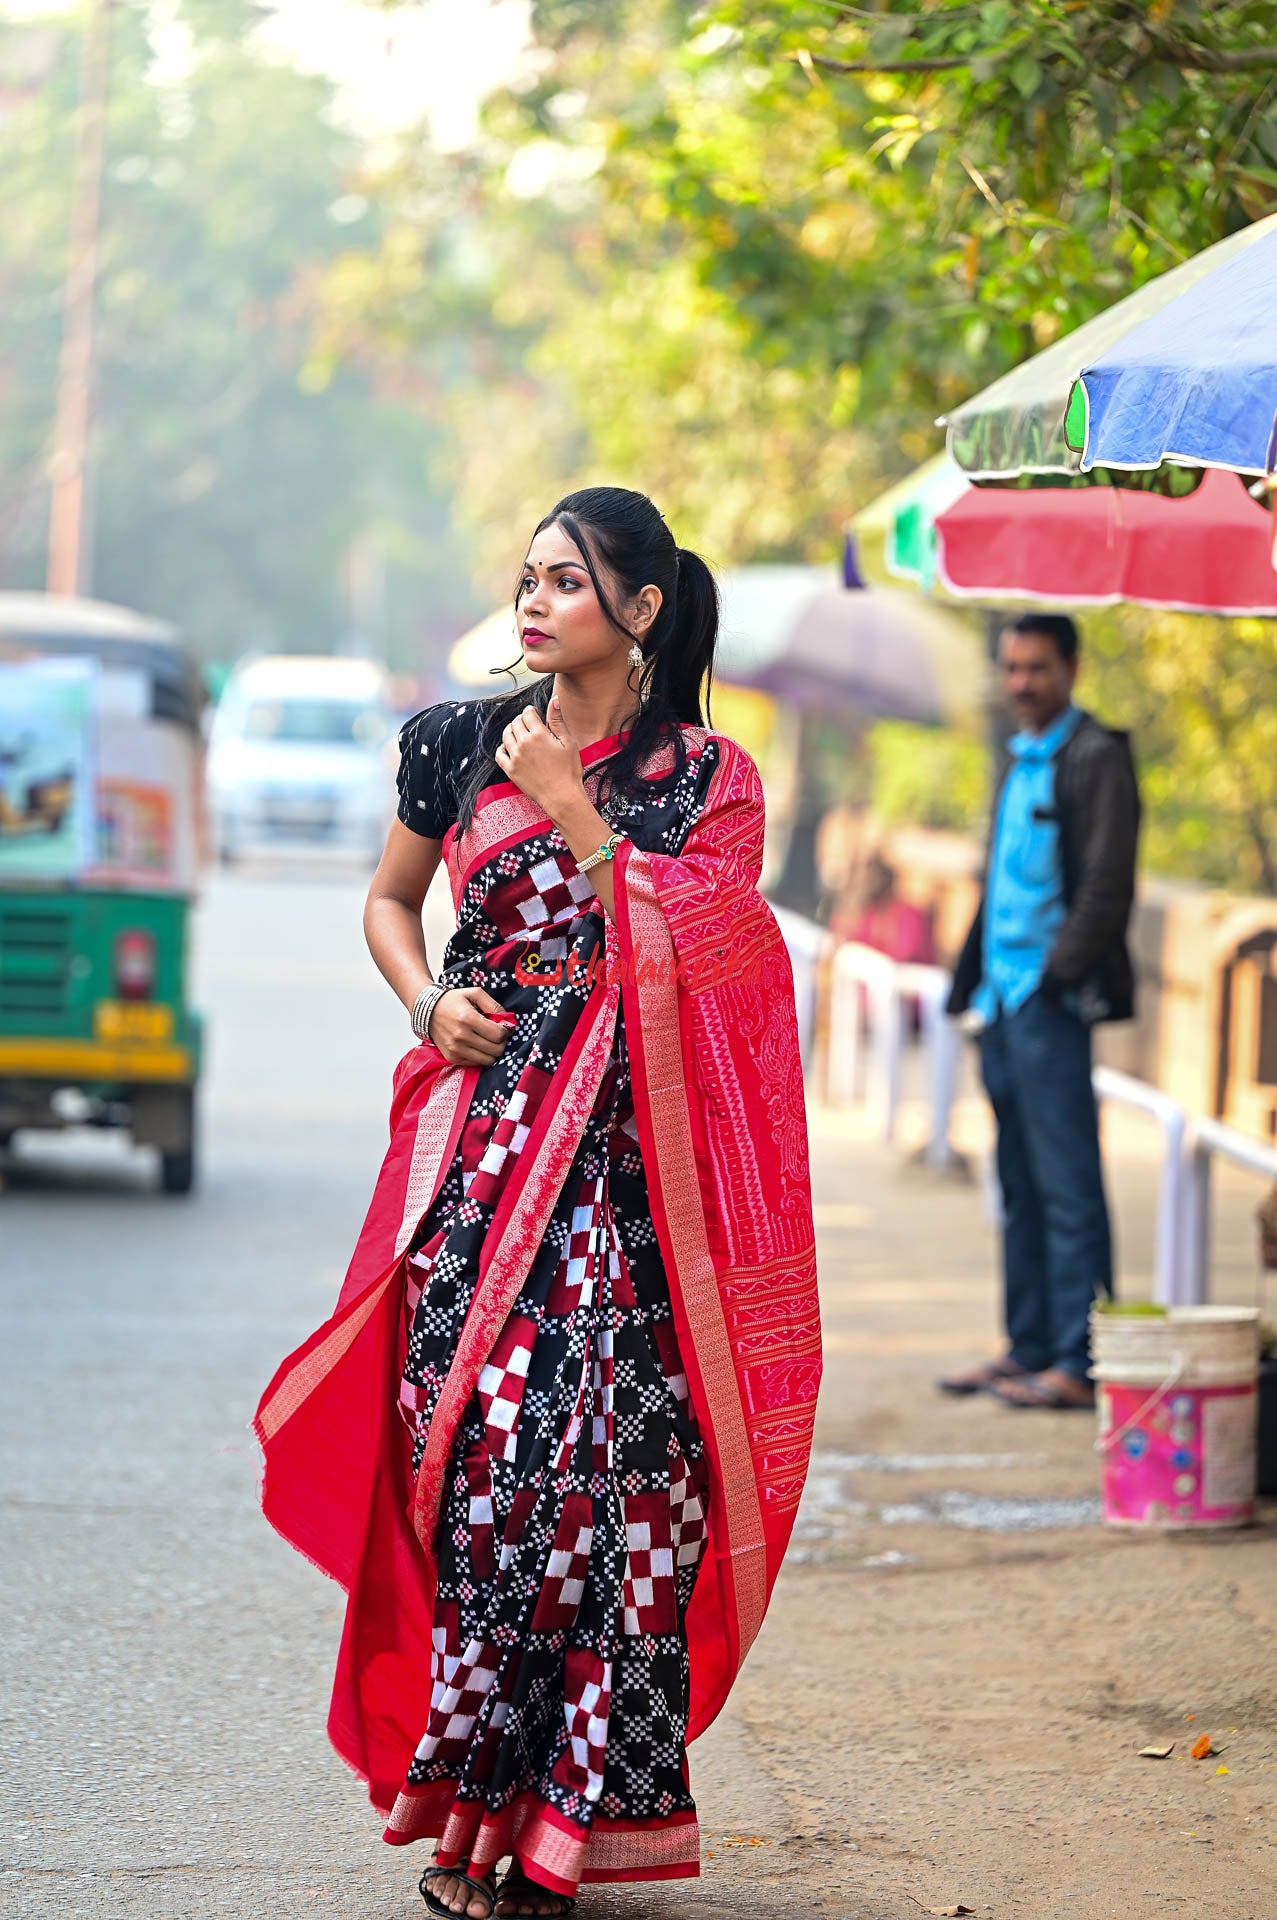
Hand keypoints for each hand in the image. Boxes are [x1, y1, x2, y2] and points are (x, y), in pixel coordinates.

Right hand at [427, 986, 513, 1066]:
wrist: (427, 1011)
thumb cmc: (453, 1000)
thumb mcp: (474, 993)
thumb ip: (493, 1005)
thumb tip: (508, 1021)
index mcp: (468, 1018)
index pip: (498, 1035)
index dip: (506, 1032)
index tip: (503, 1027)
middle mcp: (461, 1036)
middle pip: (496, 1050)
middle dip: (501, 1042)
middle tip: (497, 1035)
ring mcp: (456, 1049)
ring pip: (488, 1060)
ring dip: (492, 1051)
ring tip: (488, 1041)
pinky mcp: (452, 1057)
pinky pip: (476, 1063)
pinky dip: (481, 1056)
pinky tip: (477, 1045)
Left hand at [494, 700, 582, 818]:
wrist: (562, 796)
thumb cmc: (569, 770)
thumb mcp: (568, 742)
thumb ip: (558, 720)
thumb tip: (554, 700)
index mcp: (539, 734)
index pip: (527, 713)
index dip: (531, 711)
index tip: (534, 713)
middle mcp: (524, 744)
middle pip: (516, 723)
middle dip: (521, 720)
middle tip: (528, 724)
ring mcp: (515, 757)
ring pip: (506, 735)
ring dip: (511, 730)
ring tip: (519, 733)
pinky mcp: (510, 770)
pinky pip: (499, 753)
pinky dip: (502, 748)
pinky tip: (509, 748)